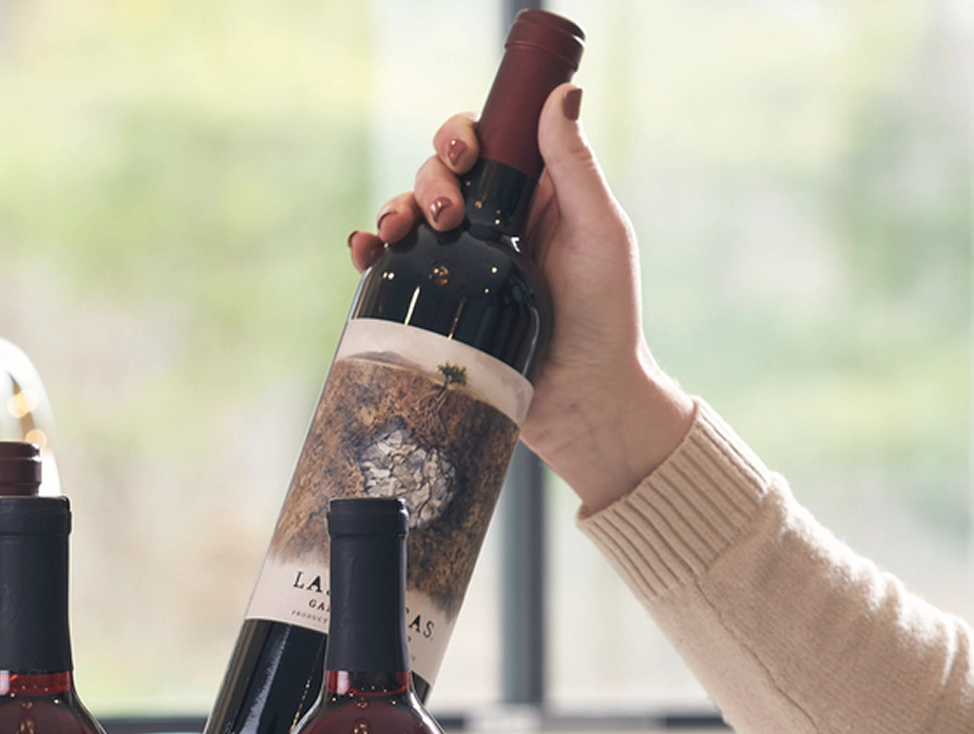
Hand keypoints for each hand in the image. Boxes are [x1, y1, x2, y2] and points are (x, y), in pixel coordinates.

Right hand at [348, 85, 694, 511]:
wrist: (587, 402)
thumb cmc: (608, 319)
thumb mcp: (600, 234)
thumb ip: (576, 166)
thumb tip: (564, 93)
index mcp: (533, 198)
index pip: (485, 144)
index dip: (461, 137)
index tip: (465, 155)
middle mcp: (497, 226)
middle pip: (440, 175)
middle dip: (431, 181)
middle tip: (448, 217)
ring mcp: (468, 268)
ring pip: (413, 216)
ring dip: (397, 210)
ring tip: (402, 235)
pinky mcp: (445, 309)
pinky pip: (397, 271)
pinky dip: (373, 252)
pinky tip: (366, 252)